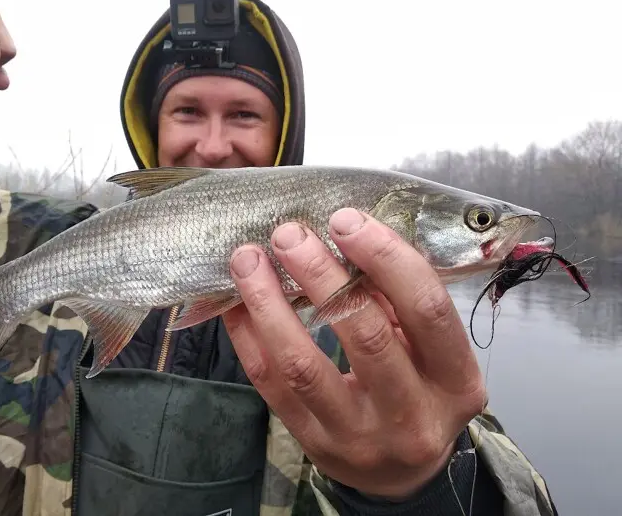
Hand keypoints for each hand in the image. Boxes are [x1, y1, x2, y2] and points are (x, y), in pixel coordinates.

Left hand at [222, 208, 486, 499]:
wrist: (402, 474)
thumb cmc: (418, 391)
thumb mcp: (430, 352)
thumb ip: (399, 304)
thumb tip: (343, 243)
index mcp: (456, 382)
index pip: (426, 310)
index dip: (386, 257)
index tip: (346, 220)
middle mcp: (412, 416)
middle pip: (364, 334)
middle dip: (320, 274)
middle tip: (288, 234)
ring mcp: (358, 437)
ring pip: (304, 365)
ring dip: (270, 304)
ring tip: (248, 261)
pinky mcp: (313, 444)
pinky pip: (271, 386)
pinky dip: (249, 337)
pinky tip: (237, 302)